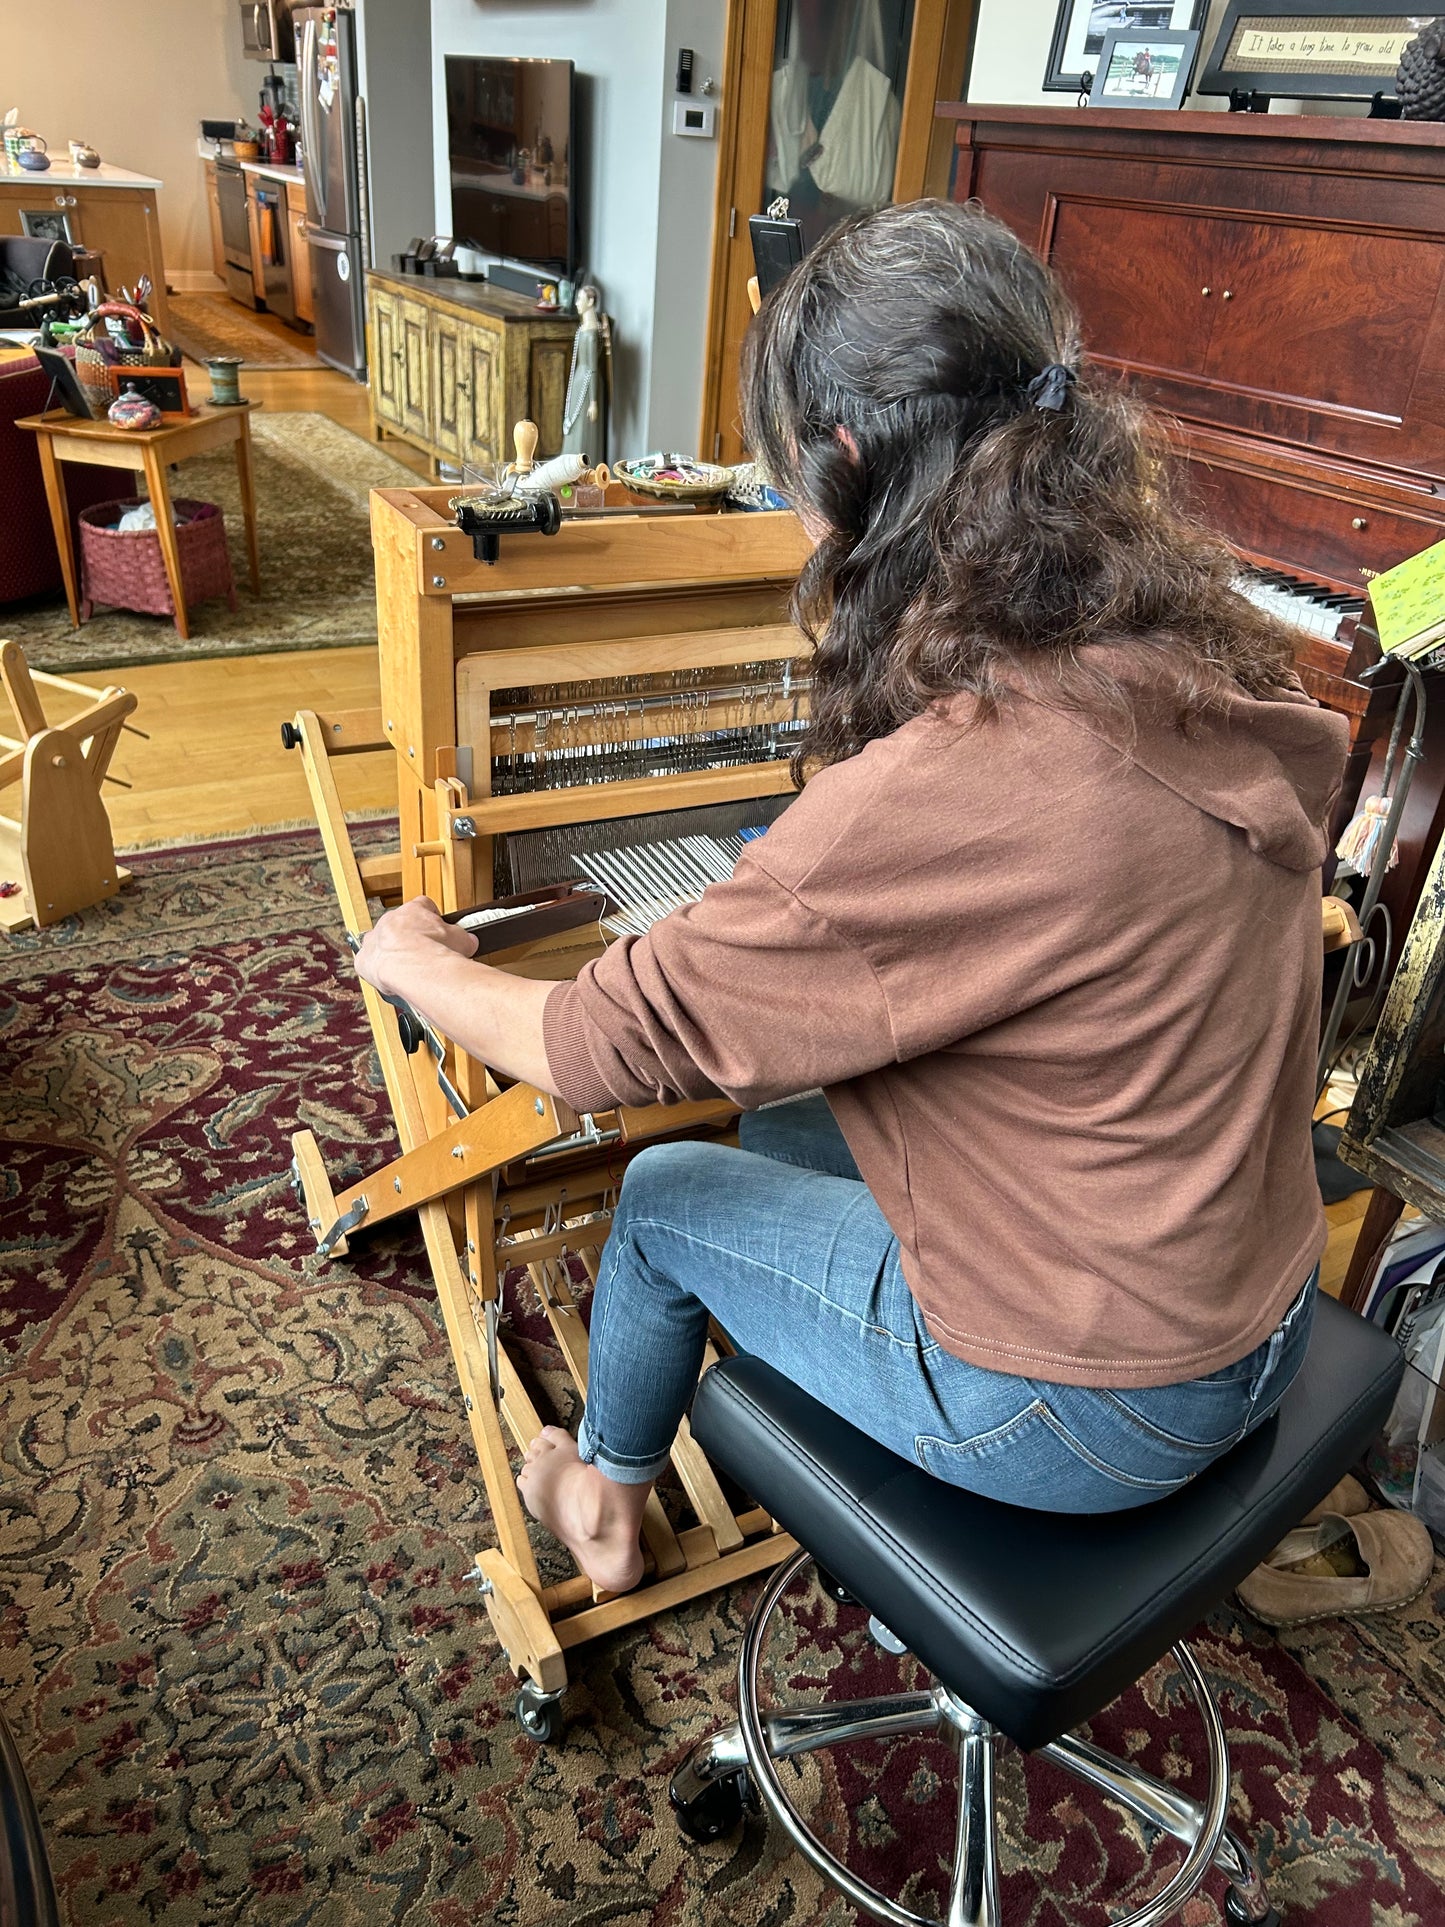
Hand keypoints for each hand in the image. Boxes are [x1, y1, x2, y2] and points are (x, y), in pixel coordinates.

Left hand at [353, 896, 477, 1001]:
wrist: (415, 967)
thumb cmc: (437, 952)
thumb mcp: (460, 940)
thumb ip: (462, 937)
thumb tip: (470, 941)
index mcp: (415, 910)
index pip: (423, 906)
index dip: (430, 919)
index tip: (435, 931)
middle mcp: (392, 919)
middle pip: (399, 925)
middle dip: (409, 938)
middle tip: (421, 954)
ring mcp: (375, 938)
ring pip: (379, 941)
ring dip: (389, 952)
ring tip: (403, 968)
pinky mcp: (364, 958)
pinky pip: (367, 962)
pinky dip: (376, 970)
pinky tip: (388, 979)